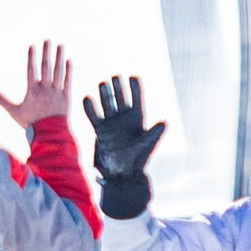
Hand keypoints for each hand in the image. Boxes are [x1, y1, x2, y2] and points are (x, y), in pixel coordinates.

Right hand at [0, 41, 71, 128]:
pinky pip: (67, 81)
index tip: (32, 46)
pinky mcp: (66, 98)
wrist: (49, 136)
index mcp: (32, 92)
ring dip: (59, 57)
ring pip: (58, 71)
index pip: (31, 70)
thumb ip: (2, 100)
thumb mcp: (14, 112)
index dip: (31, 57)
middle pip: (46, 67)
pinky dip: (68, 70)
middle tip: (47, 39)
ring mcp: (57, 93)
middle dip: (46, 52)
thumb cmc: (31, 124)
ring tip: (60, 45)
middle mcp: (45, 90)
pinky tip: (69, 60)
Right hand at [83, 74, 160, 219]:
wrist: (122, 174)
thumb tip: (164, 123)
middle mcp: (124, 119)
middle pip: (120, 97)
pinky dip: (90, 107)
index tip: (132, 77)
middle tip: (115, 77)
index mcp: (137, 119)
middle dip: (118, 87)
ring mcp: (111, 123)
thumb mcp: (148, 145)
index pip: (136, 98)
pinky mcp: (100, 130)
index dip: (135, 87)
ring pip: (107, 103)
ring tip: (103, 83)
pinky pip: (94, 116)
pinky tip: (87, 98)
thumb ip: (154, 133)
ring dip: (105, 94)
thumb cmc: (138, 160)